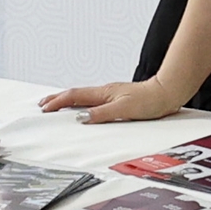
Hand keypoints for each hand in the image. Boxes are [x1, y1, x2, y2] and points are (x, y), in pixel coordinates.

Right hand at [38, 78, 182, 123]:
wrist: (167, 93)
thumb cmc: (150, 101)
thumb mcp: (124, 110)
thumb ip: (102, 114)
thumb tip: (80, 117)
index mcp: (103, 93)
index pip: (74, 96)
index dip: (58, 102)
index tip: (44, 108)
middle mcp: (105, 92)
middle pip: (75, 94)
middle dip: (57, 98)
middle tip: (43, 103)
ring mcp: (111, 94)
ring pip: (83, 96)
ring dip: (67, 100)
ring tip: (57, 104)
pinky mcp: (117, 99)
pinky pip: (92, 100)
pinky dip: (81, 102)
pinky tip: (83, 107)